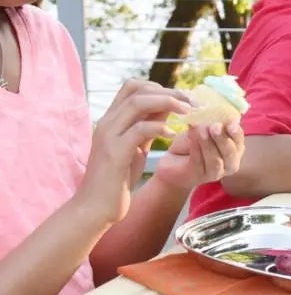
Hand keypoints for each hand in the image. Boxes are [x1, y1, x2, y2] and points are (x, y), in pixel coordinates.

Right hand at [74, 80, 192, 225]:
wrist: (95, 208)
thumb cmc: (118, 178)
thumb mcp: (136, 146)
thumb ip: (148, 125)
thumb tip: (168, 106)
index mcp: (112, 119)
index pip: (133, 86)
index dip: (159, 86)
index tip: (182, 96)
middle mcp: (107, 122)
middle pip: (137, 89)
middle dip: (168, 91)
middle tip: (191, 101)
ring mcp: (109, 135)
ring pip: (138, 103)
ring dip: (167, 102)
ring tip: (187, 111)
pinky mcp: (114, 152)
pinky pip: (139, 129)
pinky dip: (159, 128)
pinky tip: (173, 135)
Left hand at [155, 122, 244, 190]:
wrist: (173, 160)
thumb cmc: (193, 141)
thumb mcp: (205, 129)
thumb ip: (213, 123)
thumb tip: (216, 111)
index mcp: (235, 149)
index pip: (239, 141)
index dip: (236, 133)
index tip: (230, 123)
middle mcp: (229, 164)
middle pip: (230, 153)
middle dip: (223, 139)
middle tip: (215, 126)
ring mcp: (215, 173)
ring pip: (215, 160)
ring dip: (208, 144)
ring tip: (201, 130)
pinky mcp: (197, 176)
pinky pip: (199, 162)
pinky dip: (195, 148)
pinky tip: (191, 135)